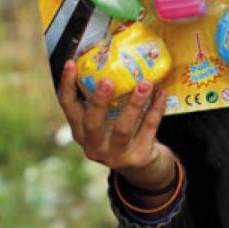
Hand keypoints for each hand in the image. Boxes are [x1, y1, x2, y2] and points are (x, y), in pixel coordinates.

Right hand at [58, 60, 174, 196]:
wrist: (144, 168)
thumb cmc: (123, 134)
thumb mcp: (108, 120)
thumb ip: (107, 100)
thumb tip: (113, 59)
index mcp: (81, 132)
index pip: (68, 108)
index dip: (67, 86)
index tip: (70, 63)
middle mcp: (94, 146)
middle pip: (92, 124)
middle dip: (99, 102)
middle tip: (107, 80)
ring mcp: (115, 155)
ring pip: (123, 129)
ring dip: (135, 104)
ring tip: (145, 84)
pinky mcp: (138, 158)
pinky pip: (148, 130)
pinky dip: (155, 111)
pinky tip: (161, 95)